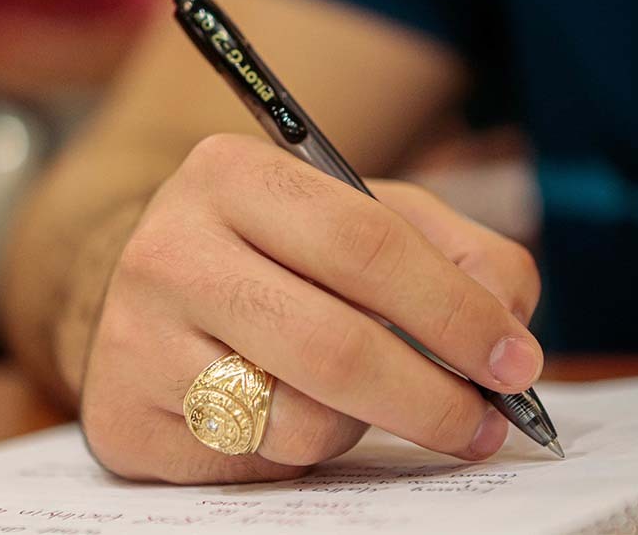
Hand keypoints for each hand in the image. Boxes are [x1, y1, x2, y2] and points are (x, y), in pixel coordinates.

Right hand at [81, 134, 542, 483]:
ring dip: (357, 423)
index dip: (455, 312)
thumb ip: (452, 254)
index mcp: (232, 175)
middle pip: (335, 346)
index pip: (365, 244)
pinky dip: (296, 450)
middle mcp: (169, 250)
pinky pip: (254, 463)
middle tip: (483, 423)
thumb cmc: (277, 250)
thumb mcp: (362, 216)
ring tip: (347, 392)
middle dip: (432, 398)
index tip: (514, 362)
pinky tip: (283, 409)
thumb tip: (509, 331)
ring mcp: (135, 339)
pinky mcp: (123, 418)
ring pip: (298, 421)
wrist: (153, 284)